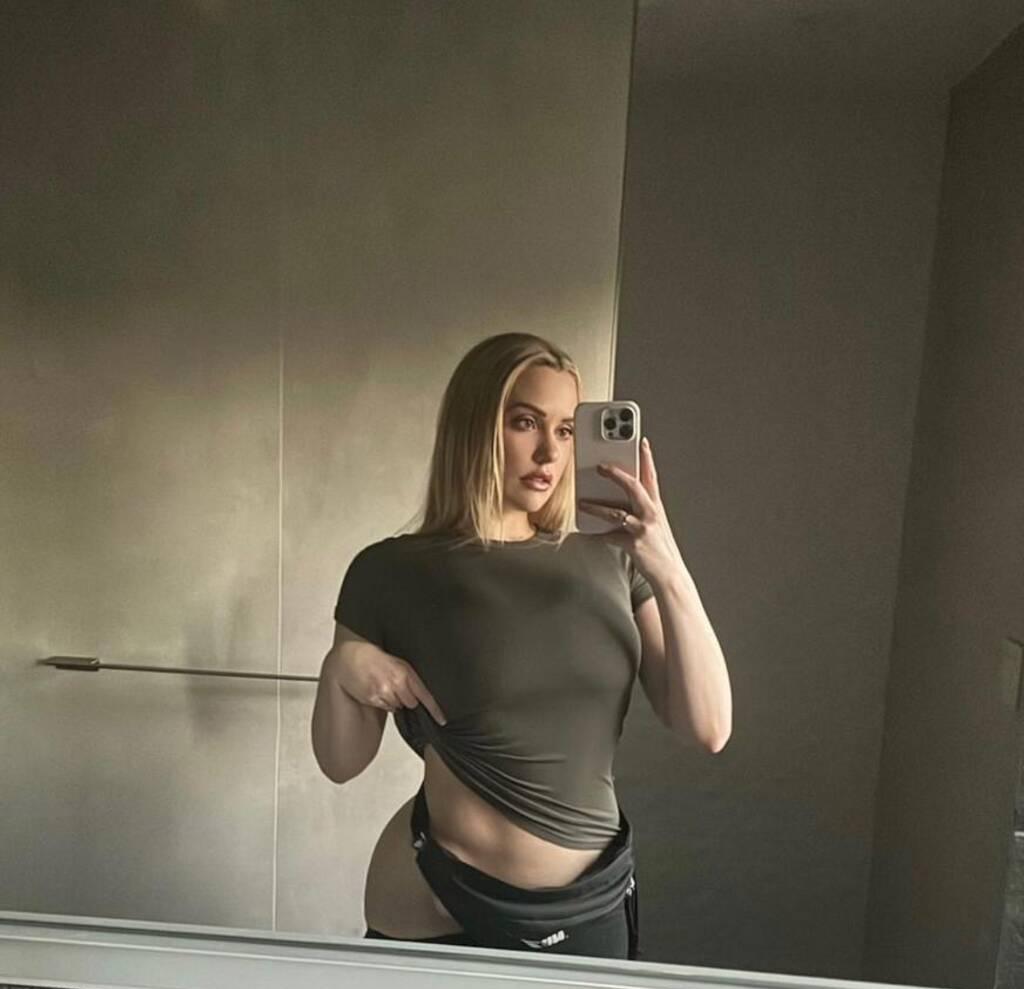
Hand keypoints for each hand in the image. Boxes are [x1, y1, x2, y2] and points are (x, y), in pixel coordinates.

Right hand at [328, 643, 447, 725]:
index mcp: (405, 672)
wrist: (352, 656)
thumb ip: (410, 678)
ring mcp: (384, 692)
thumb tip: (421, 695)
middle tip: (397, 687)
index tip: (442, 720)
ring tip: (385, 685)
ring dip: (394, 700)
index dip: (435, 709)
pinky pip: (385, 707)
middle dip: (407, 699)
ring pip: (398, 707)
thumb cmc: (376, 658)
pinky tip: (377, 689)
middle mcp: (396, 683)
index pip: (425, 695)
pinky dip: (383, 702)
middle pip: (411, 703)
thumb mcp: (398, 663)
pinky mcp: (373, 699)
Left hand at [576, 436, 687, 589]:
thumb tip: (616, 499)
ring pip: (616, 512)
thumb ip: (639, 509)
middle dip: (616, 474)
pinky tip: (586, 533)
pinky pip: (610, 537)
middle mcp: (651, 513)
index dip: (646, 457)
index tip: (640, 441)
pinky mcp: (634, 544)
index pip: (651, 476)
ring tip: (581, 503)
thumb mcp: (655, 523)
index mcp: (656, 506)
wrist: (669, 573)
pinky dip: (597, 535)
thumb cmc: (659, 547)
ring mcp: (643, 528)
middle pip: (633, 486)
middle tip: (600, 466)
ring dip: (596, 507)